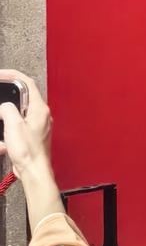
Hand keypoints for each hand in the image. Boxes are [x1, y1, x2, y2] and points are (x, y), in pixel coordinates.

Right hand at [0, 70, 60, 227]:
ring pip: (21, 109)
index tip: (0, 74)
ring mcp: (38, 124)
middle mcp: (41, 115)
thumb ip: (7, 109)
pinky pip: (19, 122)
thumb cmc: (28, 151)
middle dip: (9, 90)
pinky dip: (10, 121)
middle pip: (24, 94)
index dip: (12, 75)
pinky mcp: (32, 134)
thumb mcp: (13, 125)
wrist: (34, 171)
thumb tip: (5, 106)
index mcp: (39, 109)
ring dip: (8, 108)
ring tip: (1, 112)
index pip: (27, 83)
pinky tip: (4, 129)